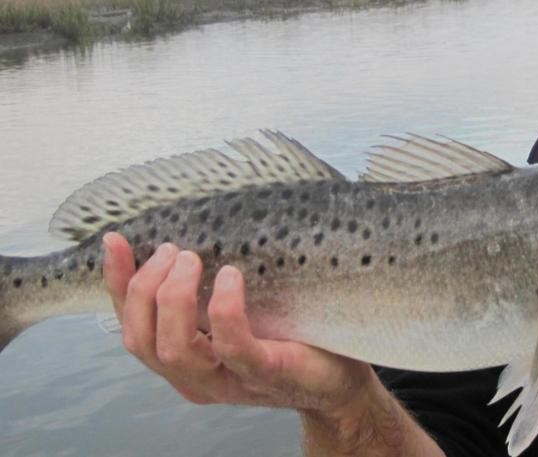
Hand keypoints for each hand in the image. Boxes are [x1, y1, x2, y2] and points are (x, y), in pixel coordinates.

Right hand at [101, 232, 371, 412]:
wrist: (338, 380)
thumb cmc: (287, 338)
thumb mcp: (239, 312)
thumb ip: (207, 291)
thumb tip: (184, 240)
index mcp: (183, 360)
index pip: (132, 325)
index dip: (116, 283)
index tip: (114, 240)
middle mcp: (196, 377)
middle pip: (140, 340)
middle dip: (145, 288)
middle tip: (177, 252)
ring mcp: (228, 381)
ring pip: (174, 349)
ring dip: (174, 297)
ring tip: (193, 259)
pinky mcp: (265, 374)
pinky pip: (232, 346)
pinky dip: (224, 308)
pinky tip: (232, 277)